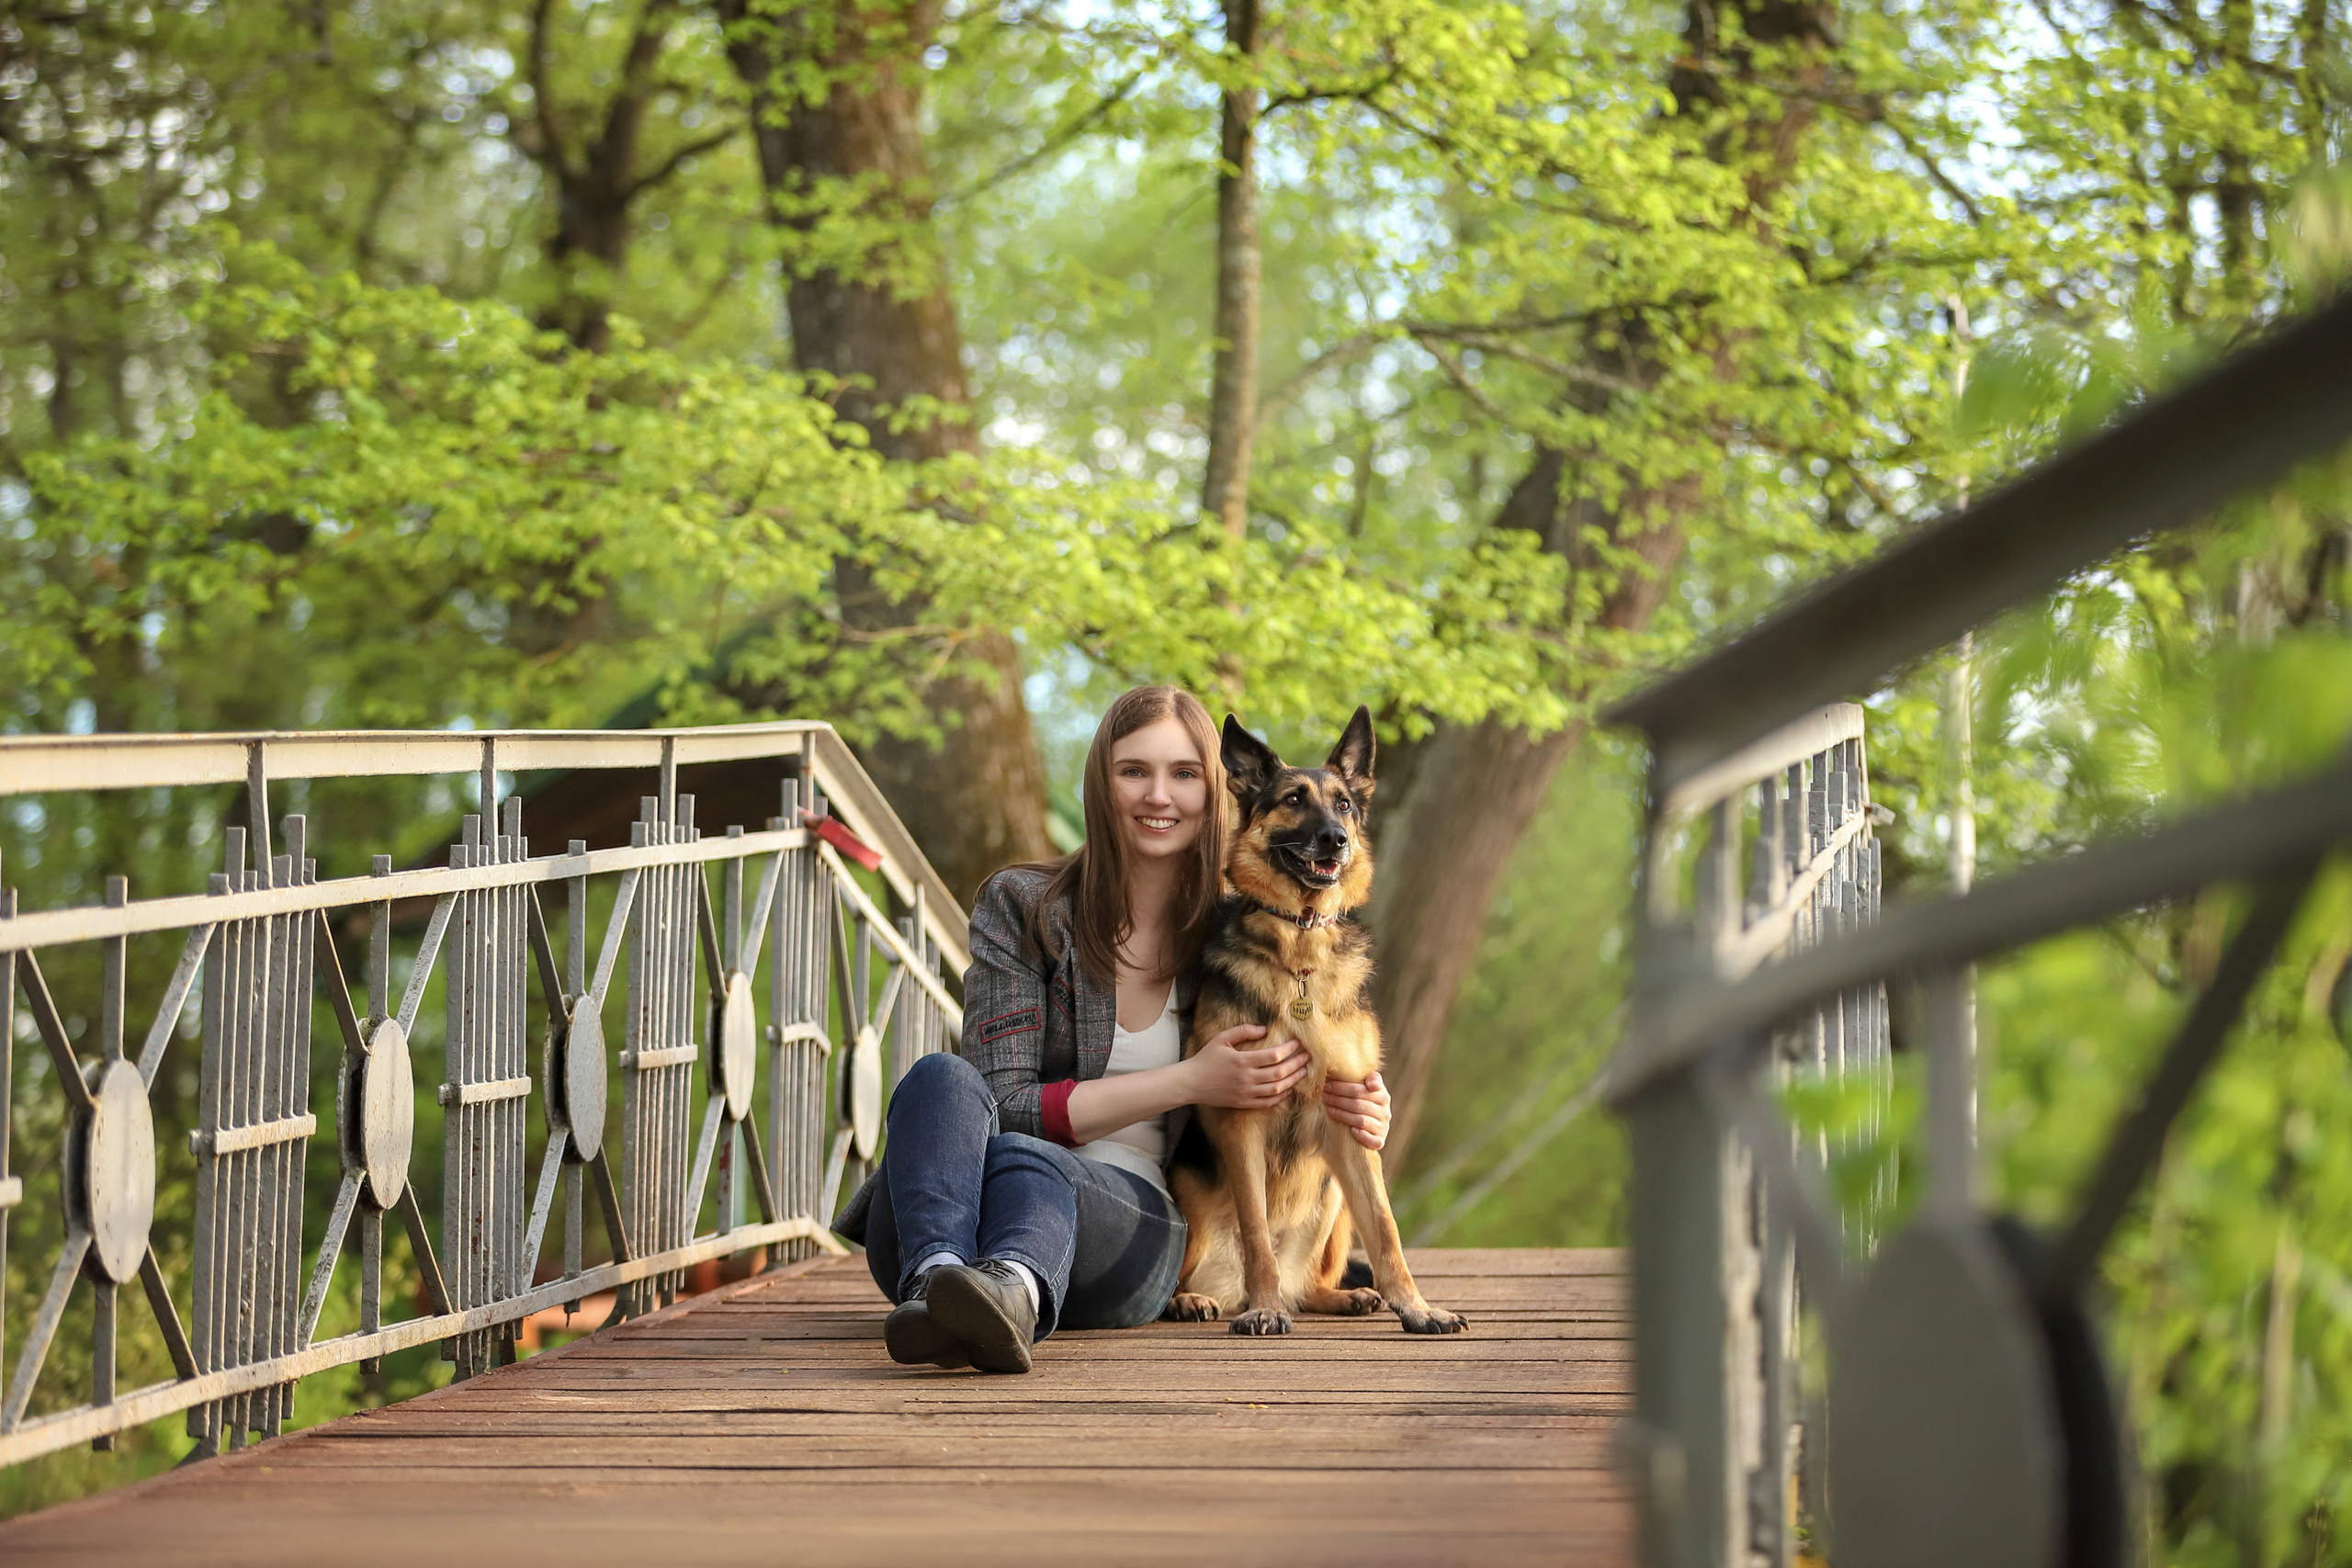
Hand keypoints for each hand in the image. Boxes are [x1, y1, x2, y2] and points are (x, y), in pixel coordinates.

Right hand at [1185, 1024, 1306, 1109]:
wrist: (1192, 1083)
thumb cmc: (1206, 1058)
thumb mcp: (1222, 1038)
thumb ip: (1243, 1031)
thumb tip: (1264, 1029)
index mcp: (1243, 1061)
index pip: (1274, 1055)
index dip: (1290, 1049)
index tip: (1299, 1043)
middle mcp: (1247, 1078)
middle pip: (1280, 1072)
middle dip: (1297, 1064)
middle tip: (1309, 1057)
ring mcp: (1247, 1093)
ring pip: (1277, 1089)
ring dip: (1294, 1080)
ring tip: (1304, 1071)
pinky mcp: (1244, 1103)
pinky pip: (1268, 1102)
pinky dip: (1281, 1096)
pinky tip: (1289, 1088)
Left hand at [1321, 1071, 1391, 1149]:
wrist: (1372, 1128)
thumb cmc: (1365, 1103)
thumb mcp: (1367, 1088)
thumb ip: (1368, 1078)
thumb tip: (1368, 1082)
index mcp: (1382, 1095)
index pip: (1360, 1090)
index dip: (1342, 1088)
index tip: (1327, 1085)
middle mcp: (1385, 1111)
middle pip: (1358, 1104)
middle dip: (1338, 1099)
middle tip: (1324, 1096)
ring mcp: (1383, 1127)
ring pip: (1361, 1120)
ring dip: (1342, 1115)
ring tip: (1328, 1109)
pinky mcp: (1380, 1141)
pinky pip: (1373, 1140)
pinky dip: (1362, 1135)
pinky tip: (1351, 1131)